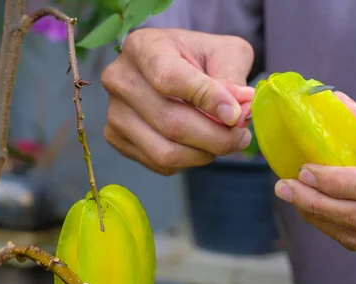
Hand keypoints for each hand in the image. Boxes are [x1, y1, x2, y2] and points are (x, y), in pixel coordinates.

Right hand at [101, 28, 254, 174]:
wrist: (170, 65)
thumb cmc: (198, 57)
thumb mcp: (224, 53)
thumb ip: (232, 77)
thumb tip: (239, 110)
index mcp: (143, 47)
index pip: (170, 80)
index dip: (207, 100)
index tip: (235, 115)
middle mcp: (120, 79)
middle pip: (170, 123)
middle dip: (215, 138)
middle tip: (241, 137)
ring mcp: (114, 112)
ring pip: (166, 151)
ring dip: (204, 154)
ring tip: (225, 142)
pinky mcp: (117, 138)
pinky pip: (160, 164)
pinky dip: (188, 161)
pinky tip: (200, 145)